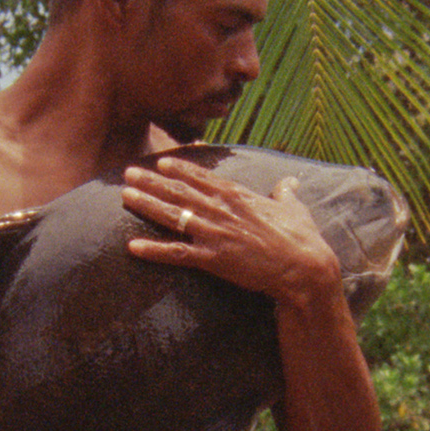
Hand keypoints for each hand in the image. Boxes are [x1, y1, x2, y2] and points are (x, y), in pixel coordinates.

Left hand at [120, 155, 342, 307]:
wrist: (304, 268)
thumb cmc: (302, 239)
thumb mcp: (295, 209)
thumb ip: (286, 193)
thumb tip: (289, 181)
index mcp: (239, 196)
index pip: (203, 177)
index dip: (180, 169)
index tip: (161, 162)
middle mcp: (222, 210)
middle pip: (180, 191)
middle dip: (152, 181)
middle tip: (129, 172)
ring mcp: (215, 234)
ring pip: (173, 215)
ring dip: (146, 205)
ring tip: (125, 196)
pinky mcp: (213, 259)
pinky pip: (176, 253)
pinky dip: (153, 250)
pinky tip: (133, 246)